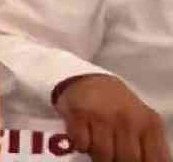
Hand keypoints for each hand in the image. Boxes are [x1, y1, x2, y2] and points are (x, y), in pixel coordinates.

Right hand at [54, 74, 170, 161]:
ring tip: (99, 144)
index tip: (133, 161)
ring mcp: (103, 115)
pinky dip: (81, 145)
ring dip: (98, 155)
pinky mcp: (79, 113)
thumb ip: (151, 149)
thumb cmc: (120, 110)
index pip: (156, 160)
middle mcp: (128, 119)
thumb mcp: (144, 125)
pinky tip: (85, 135)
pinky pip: (81, 144)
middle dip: (118, 161)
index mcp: (150, 125)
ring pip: (103, 155)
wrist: (91, 81)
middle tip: (114, 154)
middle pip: (128, 160)